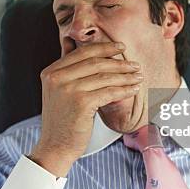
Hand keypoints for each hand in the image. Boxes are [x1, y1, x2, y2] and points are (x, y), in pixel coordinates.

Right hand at [29, 42, 142, 175]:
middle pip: (95, 62)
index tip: (120, 47)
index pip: (82, 53)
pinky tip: (133, 90)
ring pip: (104, 77)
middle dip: (118, 62)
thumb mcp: (57, 89)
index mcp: (51, 72)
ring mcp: (68, 90)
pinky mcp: (81, 103)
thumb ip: (65, 67)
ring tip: (138, 77)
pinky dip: (124, 90)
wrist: (55, 147)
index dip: (104, 47)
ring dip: (125, 76)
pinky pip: (109, 92)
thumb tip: (70, 41)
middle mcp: (57, 78)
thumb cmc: (61, 121)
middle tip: (134, 64)